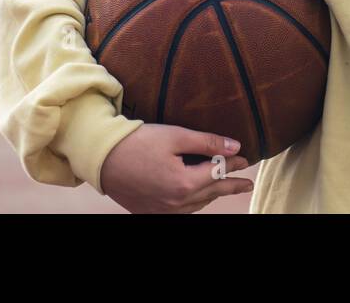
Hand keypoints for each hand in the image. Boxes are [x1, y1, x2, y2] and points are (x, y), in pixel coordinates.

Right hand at [99, 124, 253, 213]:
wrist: (101, 158)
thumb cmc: (138, 142)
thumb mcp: (176, 136)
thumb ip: (208, 142)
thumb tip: (235, 147)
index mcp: (184, 183)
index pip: (218, 174)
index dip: (234, 165)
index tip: (246, 159)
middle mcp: (176, 203)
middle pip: (211, 193)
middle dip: (231, 186)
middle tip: (247, 184)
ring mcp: (162, 211)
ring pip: (197, 205)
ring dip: (212, 196)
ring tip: (223, 188)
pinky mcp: (150, 212)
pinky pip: (180, 211)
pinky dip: (193, 203)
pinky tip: (196, 197)